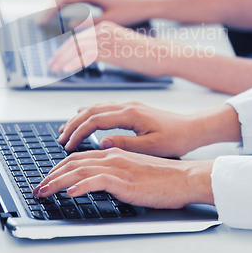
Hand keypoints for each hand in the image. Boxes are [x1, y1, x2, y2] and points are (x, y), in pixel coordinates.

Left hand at [33, 149, 214, 208]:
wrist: (184, 177)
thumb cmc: (162, 177)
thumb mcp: (133, 169)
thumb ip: (115, 169)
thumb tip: (97, 177)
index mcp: (113, 152)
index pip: (78, 158)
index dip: (59, 168)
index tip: (47, 179)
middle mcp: (112, 156)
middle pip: (73, 162)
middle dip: (51, 175)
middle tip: (38, 188)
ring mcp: (118, 167)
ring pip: (80, 170)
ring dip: (58, 182)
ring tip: (44, 192)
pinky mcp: (126, 181)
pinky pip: (98, 181)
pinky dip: (82, 185)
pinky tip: (71, 193)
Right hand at [41, 0, 157, 26]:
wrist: (146, 4)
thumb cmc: (131, 11)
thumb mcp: (109, 20)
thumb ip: (89, 22)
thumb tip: (70, 24)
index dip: (49, 10)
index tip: (41, 21)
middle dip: (48, 9)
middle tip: (40, 22)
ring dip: (56, 8)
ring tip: (47, 20)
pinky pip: (75, 1)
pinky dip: (66, 8)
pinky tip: (63, 17)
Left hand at [47, 21, 171, 76]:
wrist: (163, 55)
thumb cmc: (146, 55)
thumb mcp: (121, 48)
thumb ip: (105, 49)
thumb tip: (91, 56)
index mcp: (106, 27)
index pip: (79, 37)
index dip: (65, 49)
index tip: (57, 59)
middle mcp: (104, 29)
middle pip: (74, 41)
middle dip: (60, 54)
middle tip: (50, 65)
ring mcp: (108, 38)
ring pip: (77, 48)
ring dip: (63, 59)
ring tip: (54, 70)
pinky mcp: (112, 49)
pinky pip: (87, 55)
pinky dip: (74, 63)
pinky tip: (66, 70)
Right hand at [58, 101, 200, 156]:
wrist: (192, 128)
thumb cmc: (176, 138)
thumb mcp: (151, 147)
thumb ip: (126, 144)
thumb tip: (102, 144)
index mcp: (130, 114)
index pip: (95, 120)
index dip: (78, 132)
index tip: (68, 145)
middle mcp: (127, 106)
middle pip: (91, 111)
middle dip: (73, 124)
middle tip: (60, 137)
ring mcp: (129, 105)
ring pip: (96, 107)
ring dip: (79, 117)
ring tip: (66, 129)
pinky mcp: (132, 108)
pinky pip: (104, 108)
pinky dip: (90, 113)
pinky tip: (84, 118)